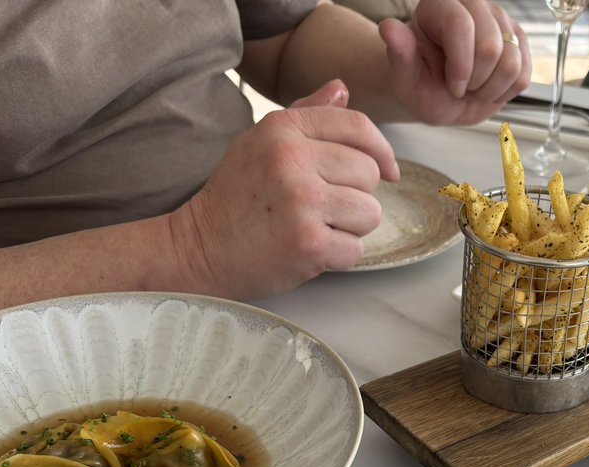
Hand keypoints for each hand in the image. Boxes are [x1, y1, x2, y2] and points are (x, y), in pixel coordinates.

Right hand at [170, 81, 399, 298]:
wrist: (199, 248)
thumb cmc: (237, 197)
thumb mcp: (262, 143)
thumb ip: (305, 115)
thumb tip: (342, 88)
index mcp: (283, 129)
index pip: (357, 126)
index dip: (382, 150)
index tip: (389, 171)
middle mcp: (292, 159)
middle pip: (370, 173)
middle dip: (357, 195)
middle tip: (323, 208)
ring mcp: (301, 202)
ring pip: (370, 212)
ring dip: (351, 228)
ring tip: (316, 228)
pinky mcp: (308, 243)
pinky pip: (355, 249)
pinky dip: (339, 256)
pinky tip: (310, 250)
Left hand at [379, 0, 531, 125]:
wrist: (439, 93)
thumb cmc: (420, 82)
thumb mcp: (404, 75)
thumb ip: (399, 53)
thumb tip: (389, 28)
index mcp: (439, 4)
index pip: (461, 26)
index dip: (460, 66)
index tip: (452, 86)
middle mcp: (473, 3)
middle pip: (491, 47)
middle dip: (476, 80)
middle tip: (461, 87)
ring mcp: (500, 19)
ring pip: (511, 63)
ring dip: (491, 88)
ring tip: (474, 87)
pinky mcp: (518, 39)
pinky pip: (523, 75)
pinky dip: (505, 91)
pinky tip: (488, 87)